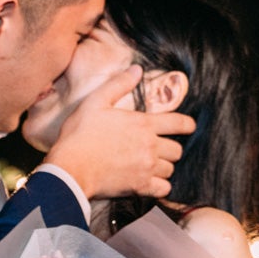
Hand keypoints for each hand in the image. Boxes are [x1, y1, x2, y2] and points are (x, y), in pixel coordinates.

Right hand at [43, 65, 193, 200]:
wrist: (70, 168)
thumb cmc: (79, 134)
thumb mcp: (95, 102)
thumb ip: (118, 84)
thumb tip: (137, 69)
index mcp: (143, 124)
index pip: (179, 123)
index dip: (187, 125)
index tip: (188, 127)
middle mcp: (150, 146)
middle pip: (177, 149)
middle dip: (170, 148)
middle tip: (158, 149)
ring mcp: (147, 168)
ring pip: (170, 169)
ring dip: (163, 167)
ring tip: (150, 166)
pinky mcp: (140, 187)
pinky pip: (164, 188)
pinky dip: (160, 186)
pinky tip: (150, 183)